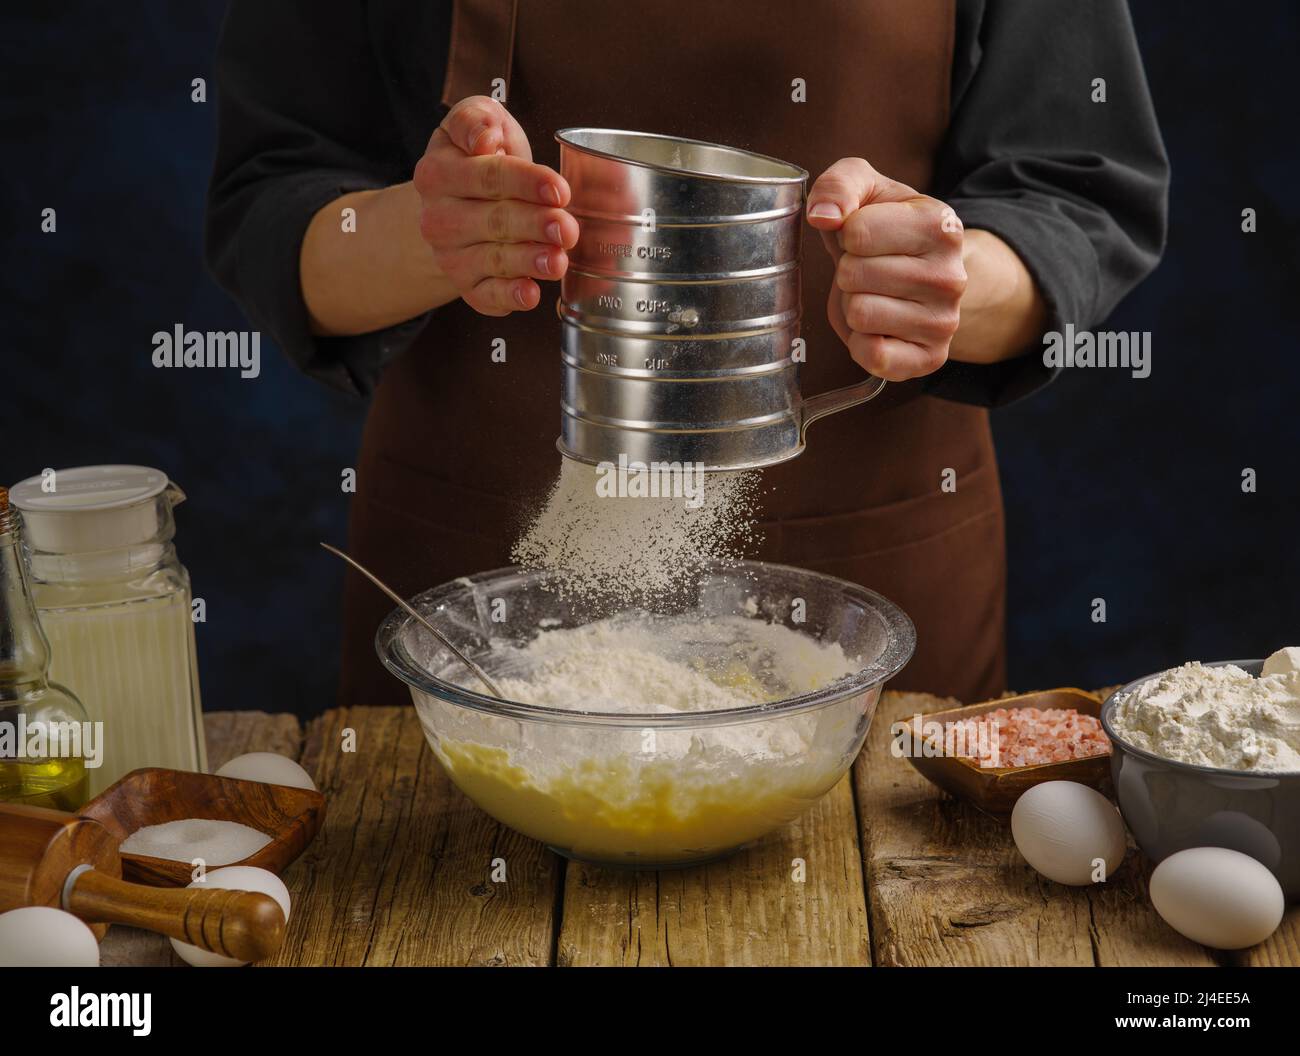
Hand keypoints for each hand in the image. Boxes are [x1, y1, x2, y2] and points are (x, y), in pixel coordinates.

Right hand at [413, 96, 578, 316]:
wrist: (459, 200)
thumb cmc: (480, 156)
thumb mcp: (477, 120)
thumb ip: (476, 119)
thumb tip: (484, 138)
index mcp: (439, 173)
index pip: (488, 177)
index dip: (527, 183)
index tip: (559, 190)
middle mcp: (439, 218)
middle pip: (494, 221)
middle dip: (535, 225)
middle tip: (567, 229)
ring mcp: (451, 255)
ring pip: (493, 260)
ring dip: (528, 262)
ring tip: (558, 260)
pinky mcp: (466, 285)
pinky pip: (485, 296)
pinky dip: (509, 297)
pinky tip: (530, 294)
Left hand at [806, 158, 966, 380]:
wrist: (922, 273)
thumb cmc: (885, 229)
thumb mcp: (866, 190)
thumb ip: (839, 186)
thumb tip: (823, 215)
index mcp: (940, 225)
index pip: (856, 232)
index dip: (846, 235)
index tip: (865, 237)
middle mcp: (951, 275)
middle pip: (854, 275)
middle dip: (849, 273)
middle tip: (869, 271)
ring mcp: (945, 321)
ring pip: (859, 314)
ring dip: (854, 306)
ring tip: (876, 295)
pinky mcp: (931, 357)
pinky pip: (872, 355)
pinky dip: (860, 343)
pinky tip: (879, 327)